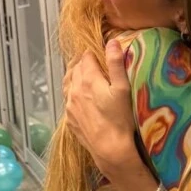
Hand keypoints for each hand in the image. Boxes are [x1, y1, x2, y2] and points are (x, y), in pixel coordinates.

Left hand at [64, 41, 142, 178]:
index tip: (100, 53)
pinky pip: (68, 98)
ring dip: (75, 75)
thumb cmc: (120, 119)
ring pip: (68, 82)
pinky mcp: (69, 118)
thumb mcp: (123, 89)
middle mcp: (74, 90)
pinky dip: (72, 91)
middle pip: (75, 68)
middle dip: (83, 62)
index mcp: (88, 79)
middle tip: (93, 61)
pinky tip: (79, 95)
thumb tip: (112, 42)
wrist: (110, 148)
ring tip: (82, 73)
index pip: (86, 57)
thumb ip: (116, 64)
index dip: (93, 52)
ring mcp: (70, 105)